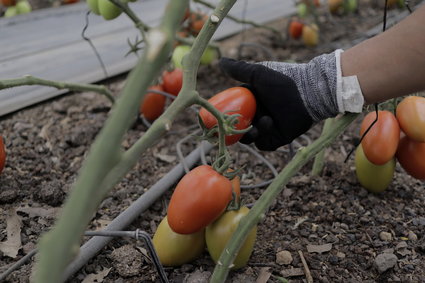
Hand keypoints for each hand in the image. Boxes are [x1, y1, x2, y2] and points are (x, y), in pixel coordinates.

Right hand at [219, 50, 362, 150]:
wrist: (309, 92)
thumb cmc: (283, 79)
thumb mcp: (258, 73)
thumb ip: (239, 69)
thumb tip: (220, 61)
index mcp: (253, 101)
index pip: (235, 111)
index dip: (226, 114)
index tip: (219, 115)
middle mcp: (259, 114)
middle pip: (240, 127)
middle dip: (235, 129)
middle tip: (233, 127)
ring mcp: (269, 127)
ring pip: (250, 137)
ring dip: (249, 134)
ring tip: (255, 127)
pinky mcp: (279, 138)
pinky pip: (265, 144)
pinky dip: (263, 137)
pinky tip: (269, 123)